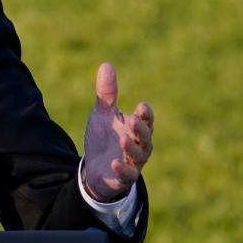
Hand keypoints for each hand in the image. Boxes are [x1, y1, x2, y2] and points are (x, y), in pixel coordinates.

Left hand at [82, 62, 153, 201]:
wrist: (96, 166)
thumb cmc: (105, 137)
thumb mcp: (103, 114)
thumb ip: (107, 94)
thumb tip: (106, 64)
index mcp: (137, 128)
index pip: (146, 120)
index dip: (146, 114)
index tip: (142, 106)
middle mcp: (140, 145)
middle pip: (145, 137)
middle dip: (140, 129)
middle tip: (132, 120)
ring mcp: (133, 162)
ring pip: (138, 155)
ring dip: (131, 148)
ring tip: (123, 140)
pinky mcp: (123, 177)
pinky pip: (127, 175)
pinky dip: (123, 170)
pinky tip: (115, 163)